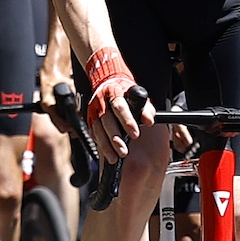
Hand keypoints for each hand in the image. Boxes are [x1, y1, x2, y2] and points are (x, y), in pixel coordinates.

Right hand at [79, 48, 146, 162]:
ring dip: (106, 145)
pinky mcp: (90, 120)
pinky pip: (94, 133)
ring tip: (115, 158)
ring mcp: (93, 111)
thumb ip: (146, 108)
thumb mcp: (137, 96)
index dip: (127, 121)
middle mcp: (101, 102)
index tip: (135, 134)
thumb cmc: (124, 92)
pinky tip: (107, 152)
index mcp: (114, 93)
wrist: (106, 82)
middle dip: (115, 138)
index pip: (120, 107)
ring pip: (98, 130)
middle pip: (107, 121)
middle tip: (124, 151)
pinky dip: (100, 144)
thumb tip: (149, 121)